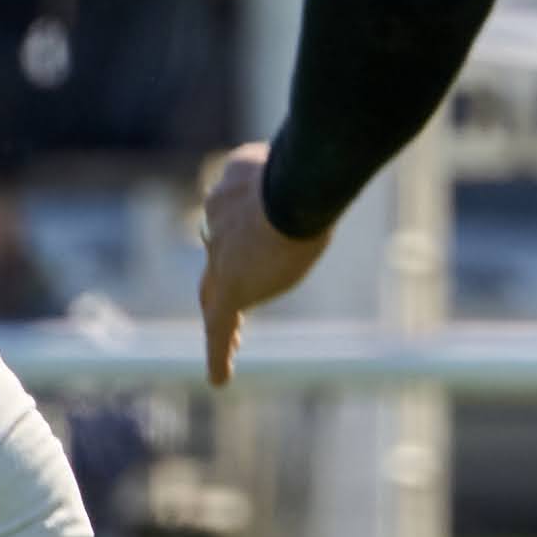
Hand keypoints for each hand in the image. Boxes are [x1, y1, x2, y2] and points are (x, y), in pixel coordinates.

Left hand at [199, 142, 328, 382]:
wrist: (292, 189)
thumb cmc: (308, 169)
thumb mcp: (302, 161)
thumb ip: (300, 165)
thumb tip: (321, 157)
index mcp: (235, 186)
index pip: (232, 210)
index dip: (237, 227)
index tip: (241, 240)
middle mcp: (218, 218)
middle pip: (215, 252)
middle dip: (220, 268)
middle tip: (222, 289)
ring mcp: (219, 255)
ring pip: (214, 287)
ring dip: (222, 309)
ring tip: (230, 338)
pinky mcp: (229, 289)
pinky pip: (218, 327)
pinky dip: (219, 353)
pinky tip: (219, 379)